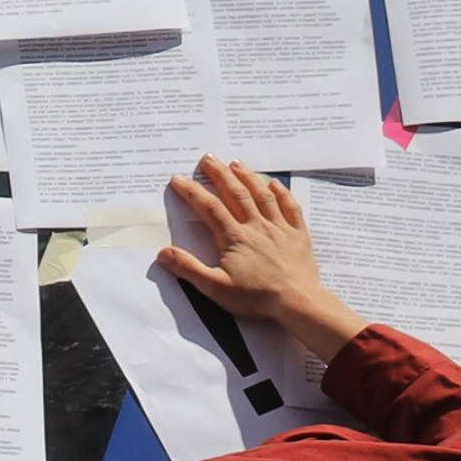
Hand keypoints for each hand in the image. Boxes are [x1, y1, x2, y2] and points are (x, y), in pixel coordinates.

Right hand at [159, 156, 365, 375]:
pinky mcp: (297, 235)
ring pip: (261, 195)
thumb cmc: (256, 297)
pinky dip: (281, 193)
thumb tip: (163, 253)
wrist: (297, 301)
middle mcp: (256, 226)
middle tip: (208, 158)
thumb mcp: (215, 288)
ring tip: (235, 163)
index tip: (179, 179)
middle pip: (235, 193)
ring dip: (247, 177)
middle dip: (219, 174)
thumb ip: (189, 269)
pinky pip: (290, 207)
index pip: (209, 208)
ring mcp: (278, 228)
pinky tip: (274, 184)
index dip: (192, 192)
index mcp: (234, 238)